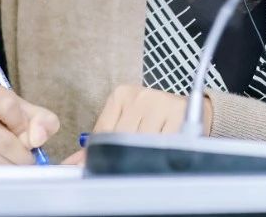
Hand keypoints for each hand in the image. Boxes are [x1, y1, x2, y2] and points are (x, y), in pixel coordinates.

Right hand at [0, 77, 59, 163]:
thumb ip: (41, 119)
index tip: (28, 133)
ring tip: (18, 166)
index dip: (24, 124)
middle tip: (30, 162)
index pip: (8, 107)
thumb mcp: (23, 107)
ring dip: (9, 168)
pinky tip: (2, 168)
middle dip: (21, 156)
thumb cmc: (0, 111)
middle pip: (0, 140)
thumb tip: (38, 140)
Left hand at [61, 85, 212, 165]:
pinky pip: (161, 146)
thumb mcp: (125, 122)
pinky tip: (159, 153)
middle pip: (120, 140)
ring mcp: (159, 103)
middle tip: (127, 165)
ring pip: (140, 144)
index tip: (97, 168)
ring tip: (145, 156)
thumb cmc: (154, 119)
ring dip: (141, 156)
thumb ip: (101, 142)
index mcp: (120, 95)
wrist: (192, 110)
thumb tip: (73, 164)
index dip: (100, 155)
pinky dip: (158, 155)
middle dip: (122, 157)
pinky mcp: (177, 115)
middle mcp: (139, 96)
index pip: (102, 133)